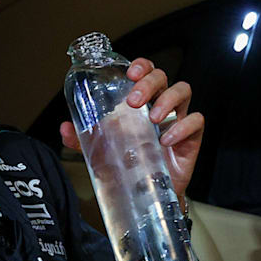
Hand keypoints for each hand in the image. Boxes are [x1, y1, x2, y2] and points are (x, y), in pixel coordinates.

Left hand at [60, 57, 204, 201]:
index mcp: (141, 101)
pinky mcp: (191, 139)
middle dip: (149, 83)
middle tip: (134, 101)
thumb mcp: (100, 151)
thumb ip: (81, 138)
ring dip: (167, 100)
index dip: (141, 65)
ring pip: (183, 91)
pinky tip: (165, 140)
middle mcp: (161, 105)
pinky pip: (196, 121)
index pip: (146, 71)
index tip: (130, 72)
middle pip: (163, 77)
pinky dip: (182, 127)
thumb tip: (65, 127)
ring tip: (153, 118)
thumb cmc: (127, 164)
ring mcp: (178, 119)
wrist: (146, 195)